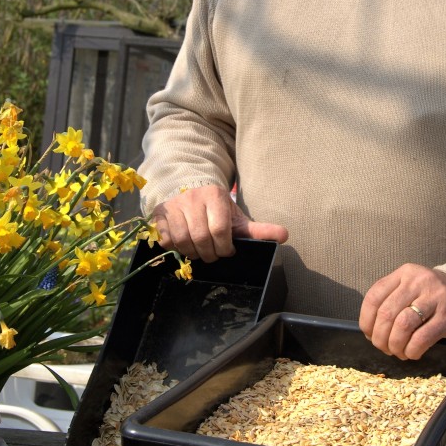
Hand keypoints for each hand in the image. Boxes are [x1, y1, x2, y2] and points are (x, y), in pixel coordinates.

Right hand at [151, 184, 288, 262]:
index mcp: (216, 196)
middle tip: (214, 255)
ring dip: (193, 253)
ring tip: (200, 251)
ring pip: (182, 240)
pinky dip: (176, 248)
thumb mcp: (238, 218)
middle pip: (201, 237)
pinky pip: (166, 239)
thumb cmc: (216, 211)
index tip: (227, 250)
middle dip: (210, 254)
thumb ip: (259, 229)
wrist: (189, 191)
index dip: (224, 247)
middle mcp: (193, 197)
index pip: (220, 230)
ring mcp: (174, 205)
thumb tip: (285, 236)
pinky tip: (185, 244)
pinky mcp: (159, 213)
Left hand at [359, 263, 445, 360]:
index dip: (366, 320)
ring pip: (402, 326)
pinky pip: (422, 338)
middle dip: (380, 337)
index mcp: (404, 273)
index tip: (369, 334)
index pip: (374, 297)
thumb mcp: (410, 287)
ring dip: (395, 345)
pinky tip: (412, 353)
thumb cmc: (431, 296)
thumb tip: (370, 330)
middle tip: (384, 348)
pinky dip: (412, 350)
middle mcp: (418, 281)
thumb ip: (391, 300)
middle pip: (386, 314)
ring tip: (398, 352)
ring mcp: (435, 298)